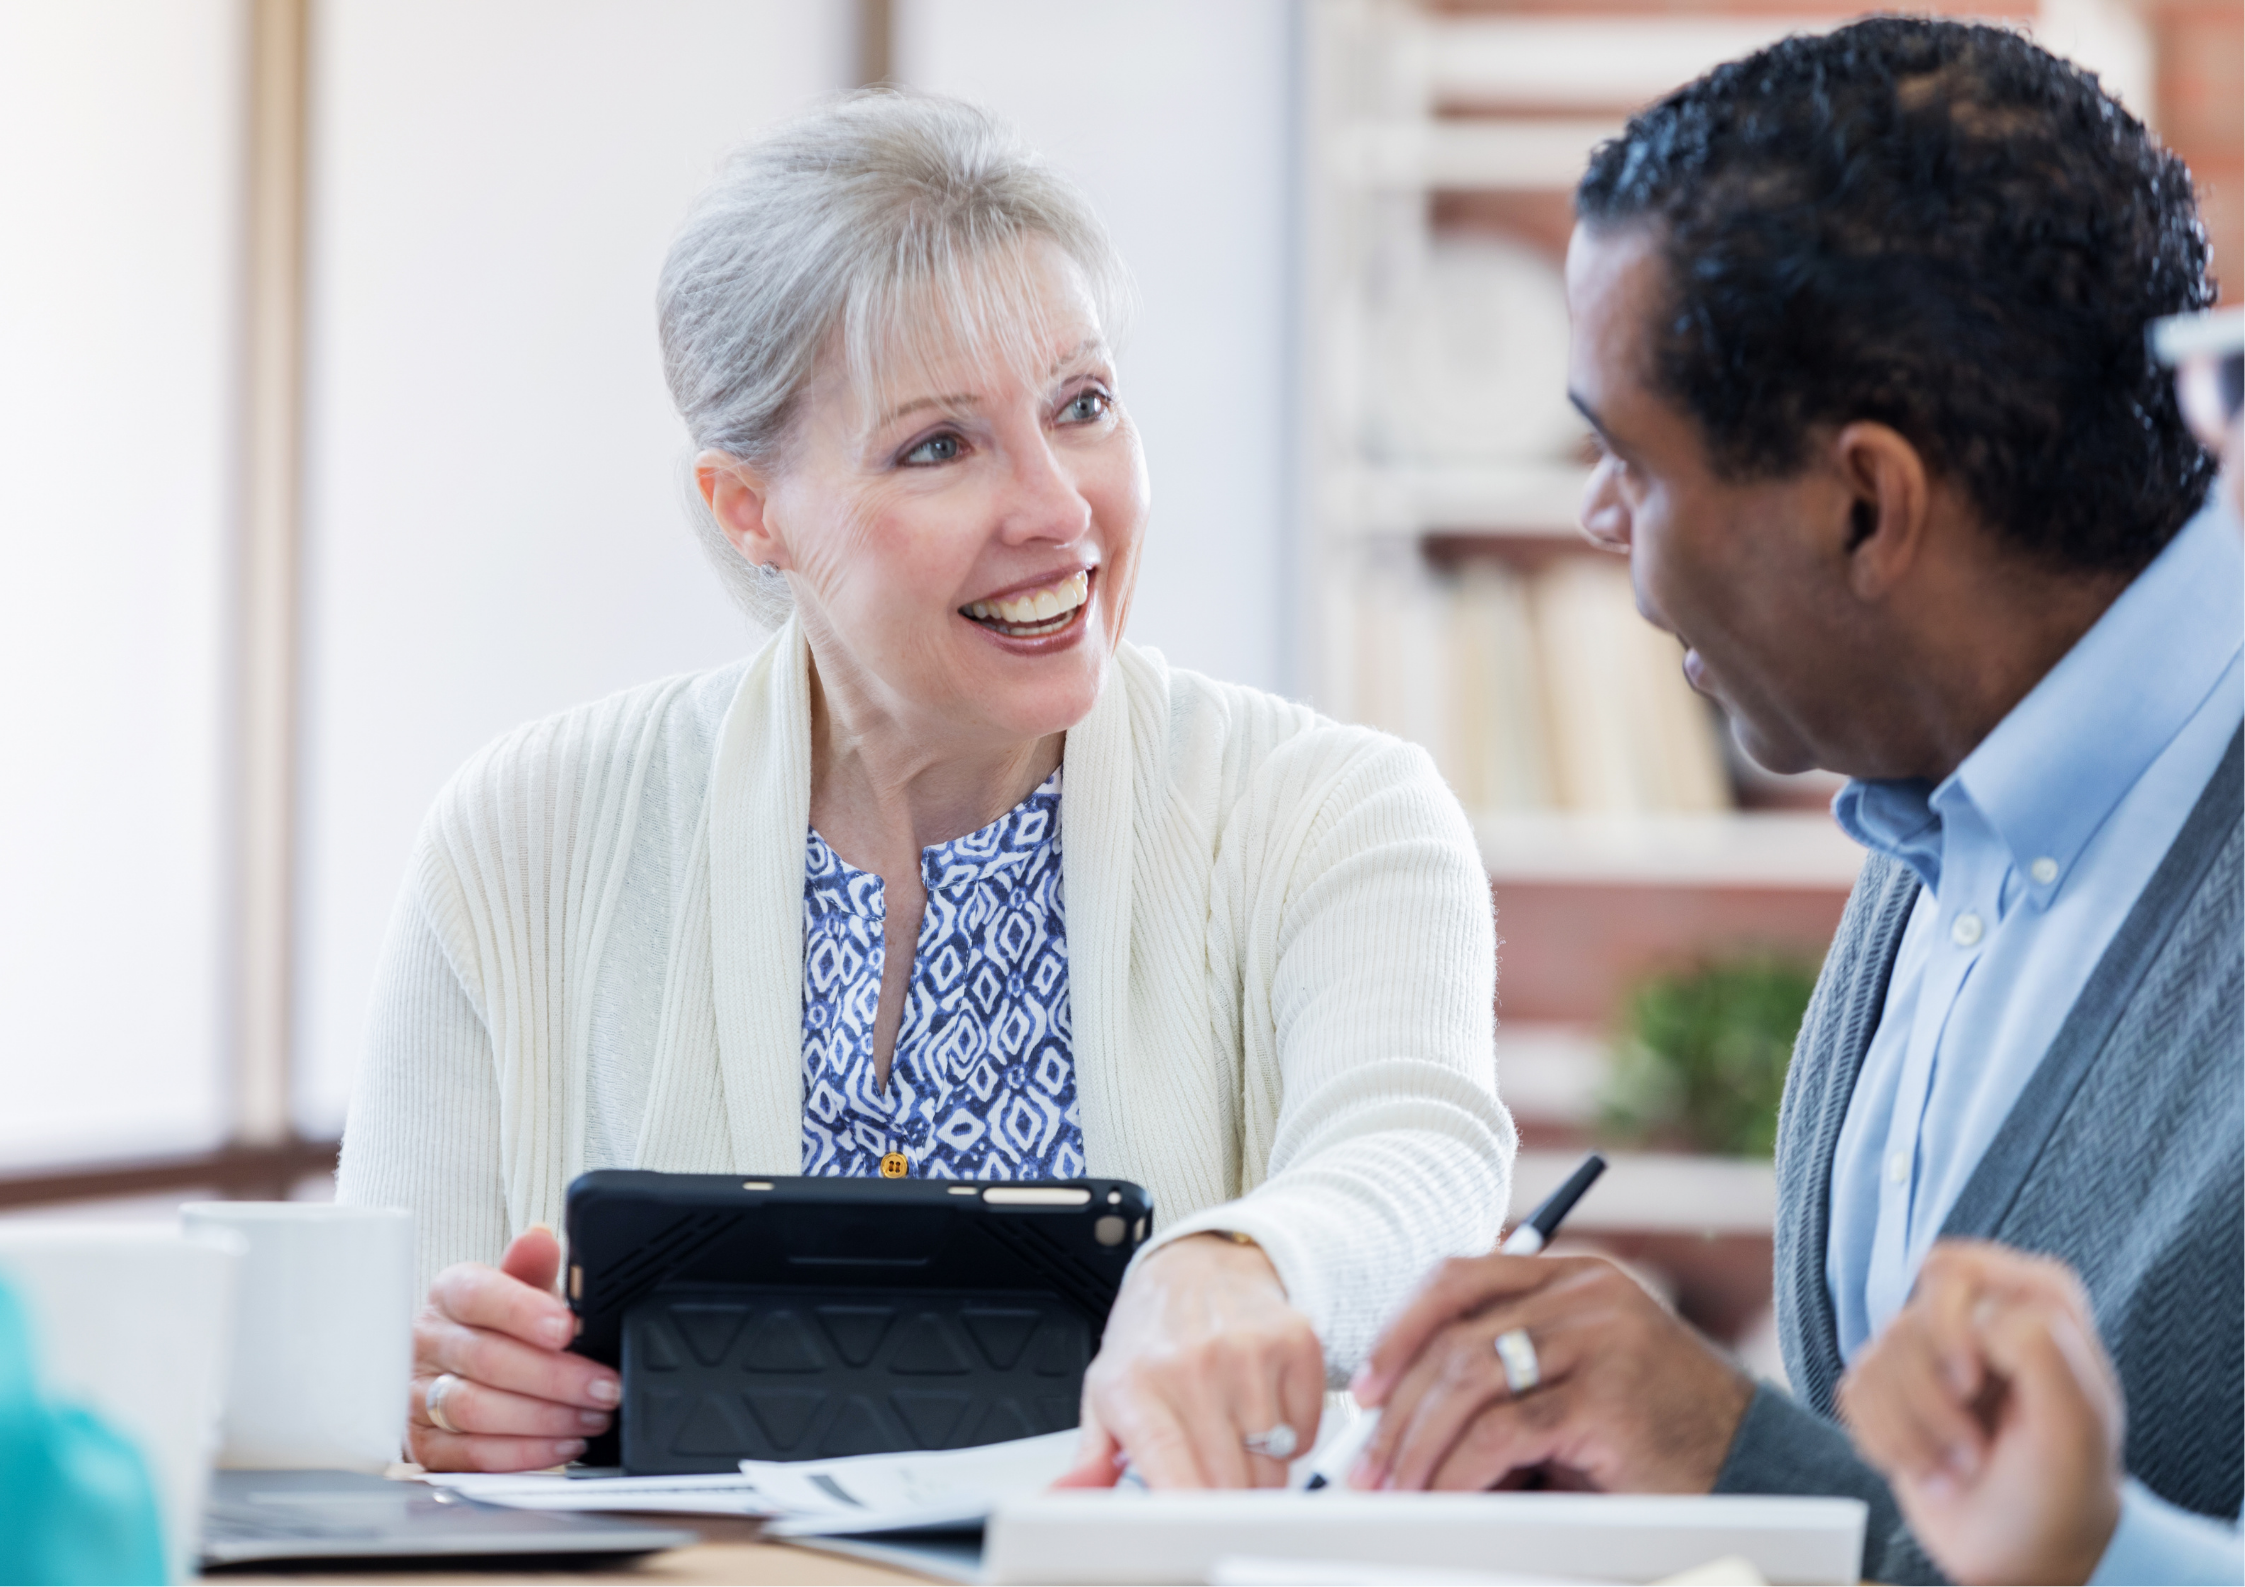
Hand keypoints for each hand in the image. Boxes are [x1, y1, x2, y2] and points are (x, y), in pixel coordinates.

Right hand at [406, 1225, 621, 1471]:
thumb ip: (532, 1267)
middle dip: (556, 1377)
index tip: (566, 1328)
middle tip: (605, 1387)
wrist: (453, 1369)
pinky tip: (564, 1444)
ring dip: (545, 1419)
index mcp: (450, 1294)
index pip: (477, 1295)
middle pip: (486, 1360)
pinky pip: (472, 1455)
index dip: (522, 1312)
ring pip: (477, 1410)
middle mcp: (427, 1342)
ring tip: (593, 1417)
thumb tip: (541, 1239)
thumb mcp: (520, 1289)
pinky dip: (523, 1454)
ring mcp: (418, 1396)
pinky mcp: (424, 1444)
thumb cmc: (494, 1326)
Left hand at [1054, 1233, 1322, 1489]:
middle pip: (1230, 1483)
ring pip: (1273, 1464)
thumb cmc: (1151, 1335)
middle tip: (1212, 1470)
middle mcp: (1191, 1365)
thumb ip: (1091, 1457)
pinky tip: (1266, 1406)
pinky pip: (1307, 1430)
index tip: (1192, 1526)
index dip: (1189, 1513)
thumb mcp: (1105, 1389)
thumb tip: (1066, 1498)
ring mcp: (1247, 1351)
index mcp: (1136, 1385)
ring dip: (1260, 1465)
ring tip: (1235, 1431)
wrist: (1197, 1263)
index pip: (1172, 1475)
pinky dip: (1293, 1434)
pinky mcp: (1293, 1341)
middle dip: (1225, 1494)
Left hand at [1350, 1252, 1751, 1492]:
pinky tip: (1443, 1499)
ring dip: (1416, 1443)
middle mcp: (1584, 1292)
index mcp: (1572, 1276)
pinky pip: (1502, 1430)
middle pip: (1453, 1333)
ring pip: (1467, 1378)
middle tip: (1365, 1464)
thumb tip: (1397, 1421)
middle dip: (1397, 1407)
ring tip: (1395, 1491)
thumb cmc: (1655, 1439)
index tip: (1364, 1391)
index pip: (1458, 1278)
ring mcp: (1598, 1336)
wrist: (1755, 1474)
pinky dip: (1457, 1470)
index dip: (1400, 1331)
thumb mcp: (1573, 1389)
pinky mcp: (1606, 1395)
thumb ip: (1504, 1382)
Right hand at [1838, 1240, 2122, 1586]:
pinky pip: (1853, 1395)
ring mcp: (1930, 1353)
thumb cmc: (2063, 1492)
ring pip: (1873, 1363)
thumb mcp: (2078, 1422)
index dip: (1948, 1330)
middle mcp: (1976, 1317)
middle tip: (1973, 1450)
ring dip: (1914, 1435)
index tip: (1974, 1389)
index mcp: (2031, 1302)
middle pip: (1905, 1325)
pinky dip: (1888, 1445)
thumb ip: (2041, 1346)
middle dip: (1930, 1402)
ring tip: (1960, 1468)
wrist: (2027, 1555)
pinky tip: (1930, 1468)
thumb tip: (1978, 1320)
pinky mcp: (1891, 1390)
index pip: (1951, 1273)